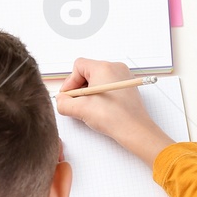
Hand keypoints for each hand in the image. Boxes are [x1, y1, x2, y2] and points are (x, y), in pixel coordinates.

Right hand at [54, 58, 174, 163]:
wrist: (135, 130)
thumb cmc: (113, 117)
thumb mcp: (80, 109)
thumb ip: (64, 103)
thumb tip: (61, 100)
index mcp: (104, 67)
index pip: (78, 66)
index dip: (70, 81)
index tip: (68, 96)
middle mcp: (115, 68)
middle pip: (89, 72)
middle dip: (79, 88)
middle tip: (77, 103)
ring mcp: (124, 77)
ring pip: (99, 80)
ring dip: (90, 93)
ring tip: (89, 108)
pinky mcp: (128, 87)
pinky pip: (109, 85)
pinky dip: (101, 95)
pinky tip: (100, 109)